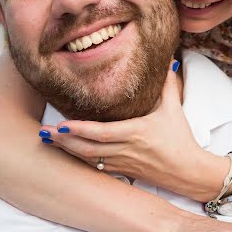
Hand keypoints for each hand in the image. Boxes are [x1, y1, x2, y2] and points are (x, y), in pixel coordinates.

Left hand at [41, 61, 211, 194]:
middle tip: (43, 133)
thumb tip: (169, 60)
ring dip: (67, 151)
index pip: (102, 133)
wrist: (188, 171)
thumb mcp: (173, 109)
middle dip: (64, 141)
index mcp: (137, 133)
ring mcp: (122, 163)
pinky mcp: (122, 171)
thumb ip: (167, 84)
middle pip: (87, 148)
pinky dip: (79, 159)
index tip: (61, 125)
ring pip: (88, 159)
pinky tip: (67, 152)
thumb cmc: (180, 138)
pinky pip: (95, 166)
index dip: (80, 130)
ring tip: (48, 141)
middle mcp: (126, 150)